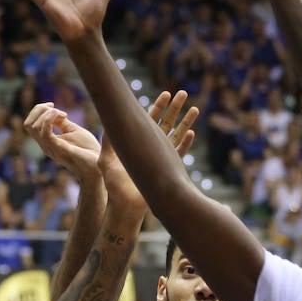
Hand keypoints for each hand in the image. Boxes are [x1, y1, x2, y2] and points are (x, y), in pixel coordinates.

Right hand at [24, 103, 102, 184]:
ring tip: (63, 114)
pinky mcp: (59, 149)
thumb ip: (61, 122)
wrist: (98, 165)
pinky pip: (45, 133)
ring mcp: (50, 148)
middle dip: (38, 109)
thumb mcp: (73, 131)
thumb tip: (54, 111)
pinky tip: (64, 116)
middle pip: (28, 124)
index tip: (53, 105)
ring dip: (46, 114)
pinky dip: (50, 119)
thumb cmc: (88, 150)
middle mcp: (45, 145)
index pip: (30, 124)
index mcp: (47, 141)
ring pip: (33, 127)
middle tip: (54, 107)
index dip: (38, 110)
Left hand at [100, 89, 199, 218]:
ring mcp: (161, 159)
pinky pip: (180, 154)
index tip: (166, 94)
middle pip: (166, 123)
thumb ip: (108, 142)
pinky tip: (192, 133)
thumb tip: (107, 122)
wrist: (126, 207)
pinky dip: (186, 144)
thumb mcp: (106, 160)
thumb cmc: (114, 186)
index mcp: (137, 143)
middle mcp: (151, 148)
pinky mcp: (168, 170)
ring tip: (195, 108)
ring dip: (186, 122)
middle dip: (175, 108)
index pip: (149, 120)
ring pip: (176, 136)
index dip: (158, 107)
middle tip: (183, 93)